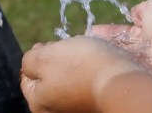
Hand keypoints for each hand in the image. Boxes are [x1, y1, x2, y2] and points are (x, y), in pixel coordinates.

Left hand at [20, 36, 147, 112]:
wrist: (123, 81)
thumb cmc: (81, 66)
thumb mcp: (45, 56)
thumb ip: (29, 59)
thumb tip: (32, 61)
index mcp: (39, 103)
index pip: (27, 76)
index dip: (38, 54)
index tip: (51, 44)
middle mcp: (56, 111)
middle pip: (49, 77)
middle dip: (57, 58)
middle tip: (70, 48)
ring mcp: (77, 108)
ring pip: (69, 78)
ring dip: (75, 63)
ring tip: (87, 53)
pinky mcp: (95, 103)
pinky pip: (87, 83)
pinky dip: (89, 72)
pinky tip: (97, 63)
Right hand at [93, 0, 151, 79]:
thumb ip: (143, 8)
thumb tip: (135, 13)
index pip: (130, 28)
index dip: (113, 29)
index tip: (95, 29)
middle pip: (124, 43)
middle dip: (106, 40)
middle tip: (87, 38)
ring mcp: (148, 57)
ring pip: (123, 53)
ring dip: (106, 50)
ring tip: (86, 47)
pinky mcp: (145, 70)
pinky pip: (125, 64)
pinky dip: (112, 60)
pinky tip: (95, 57)